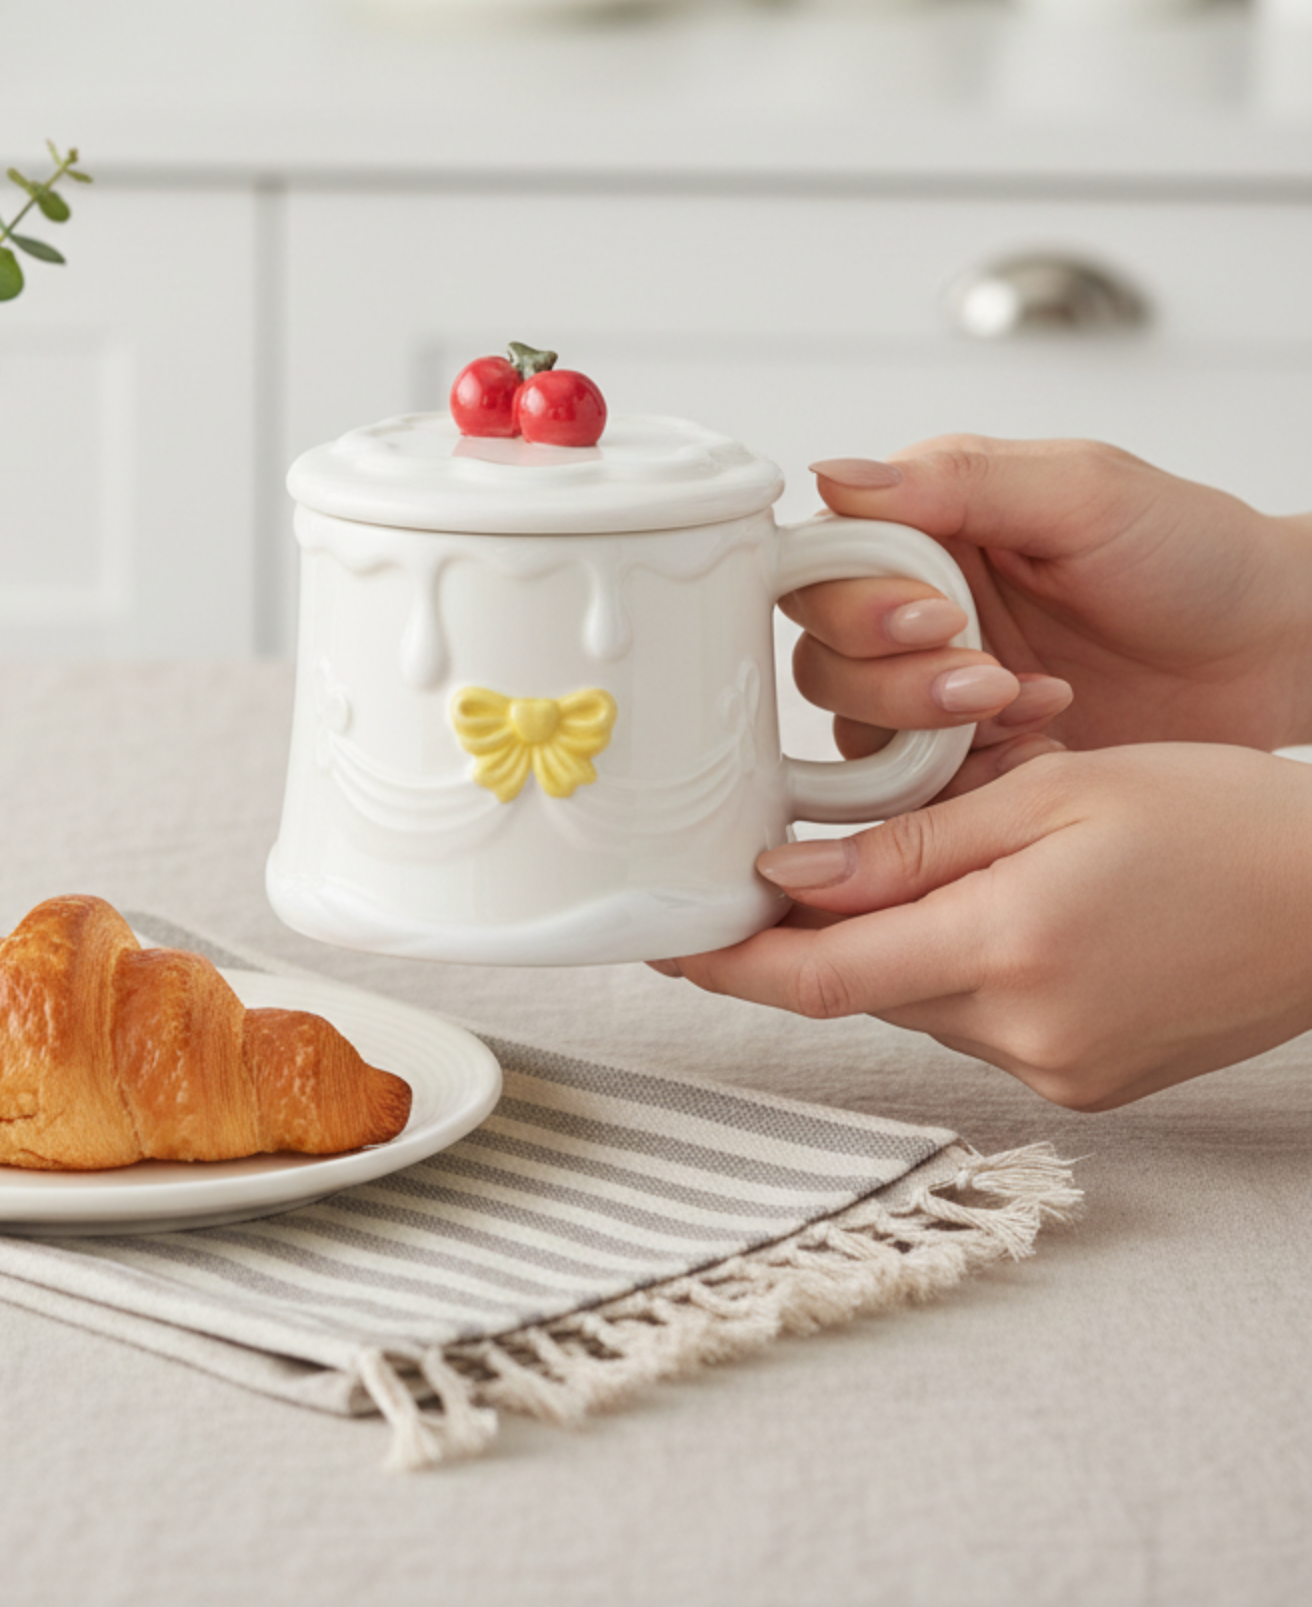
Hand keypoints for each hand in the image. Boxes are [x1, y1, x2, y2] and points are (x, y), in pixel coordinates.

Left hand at [659, 744, 1311, 1108]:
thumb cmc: (1216, 820)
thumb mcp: (1052, 794)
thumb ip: (911, 845)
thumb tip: (788, 877)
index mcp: (1008, 950)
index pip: (820, 977)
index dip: (727, 965)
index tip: (660, 944)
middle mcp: (1027, 1033)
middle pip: (865, 986)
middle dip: (816, 933)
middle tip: (776, 867)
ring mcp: (1061, 1072)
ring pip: (918, 1002)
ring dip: (894, 945)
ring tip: (935, 867)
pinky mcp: (1088, 1084)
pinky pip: (977, 1023)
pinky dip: (957, 969)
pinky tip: (998, 912)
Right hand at [788, 438, 1311, 793]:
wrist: (1276, 652)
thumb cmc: (1195, 556)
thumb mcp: (1083, 493)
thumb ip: (956, 481)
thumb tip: (835, 476)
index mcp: (922, 534)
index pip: (820, 569)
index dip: (854, 602)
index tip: (933, 614)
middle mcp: (913, 615)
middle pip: (824, 659)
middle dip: (896, 678)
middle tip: (988, 674)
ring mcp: (936, 697)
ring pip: (856, 732)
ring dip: (930, 731)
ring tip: (1029, 705)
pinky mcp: (969, 764)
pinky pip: (913, 795)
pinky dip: (969, 779)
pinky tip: (1044, 745)